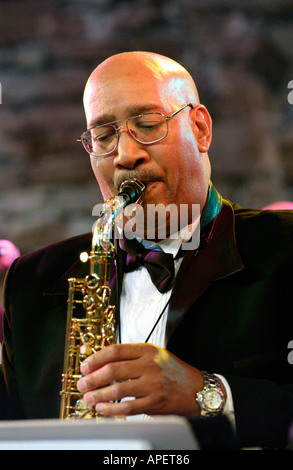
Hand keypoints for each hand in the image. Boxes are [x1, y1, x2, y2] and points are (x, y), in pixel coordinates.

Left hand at [77, 343, 204, 416]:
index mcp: (147, 350)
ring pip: (117, 389)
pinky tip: (102, 409)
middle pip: (113, 369)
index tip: (85, 366)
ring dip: (98, 395)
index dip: (96, 358)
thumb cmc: (173, 371)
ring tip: (88, 398)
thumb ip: (132, 355)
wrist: (196, 389)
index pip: (115, 351)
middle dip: (92, 378)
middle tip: (82, 383)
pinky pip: (127, 407)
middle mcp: (149, 365)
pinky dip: (111, 409)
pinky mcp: (154, 402)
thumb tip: (102, 361)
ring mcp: (152, 384)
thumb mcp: (155, 354)